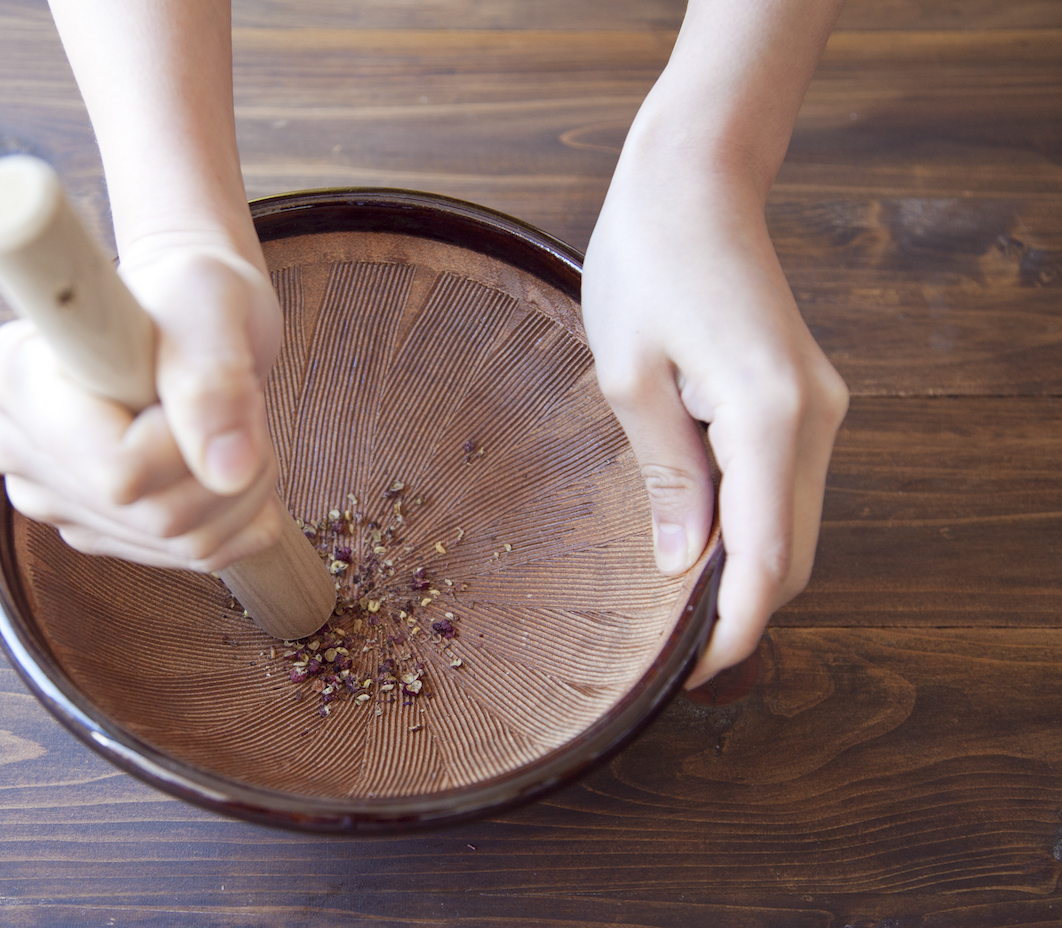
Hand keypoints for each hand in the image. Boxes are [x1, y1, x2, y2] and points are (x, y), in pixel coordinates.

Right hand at [0, 246, 286, 570]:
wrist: (188, 317)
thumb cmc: (185, 293)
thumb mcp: (206, 304)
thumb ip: (212, 380)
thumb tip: (229, 471)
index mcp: (9, 376)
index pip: (119, 471)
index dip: (187, 440)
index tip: (197, 380)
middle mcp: (11, 446)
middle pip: (153, 516)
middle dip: (229, 465)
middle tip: (237, 400)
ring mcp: (51, 497)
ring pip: (183, 542)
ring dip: (242, 488)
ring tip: (231, 422)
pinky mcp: (93, 529)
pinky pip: (195, 556)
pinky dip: (239, 513)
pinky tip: (227, 460)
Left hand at [583, 164, 847, 689]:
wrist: (695, 181)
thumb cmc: (647, 263)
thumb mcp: (629, 378)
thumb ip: (666, 478)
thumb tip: (680, 565)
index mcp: (770, 416)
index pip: (766, 559)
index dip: (733, 630)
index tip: (692, 676)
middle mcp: (816, 418)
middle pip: (790, 554)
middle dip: (738, 611)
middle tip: (668, 652)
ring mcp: (820, 407)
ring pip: (791, 525)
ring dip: (742, 571)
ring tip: (671, 606)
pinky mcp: (804, 397)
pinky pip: (784, 487)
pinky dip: (748, 528)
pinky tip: (695, 541)